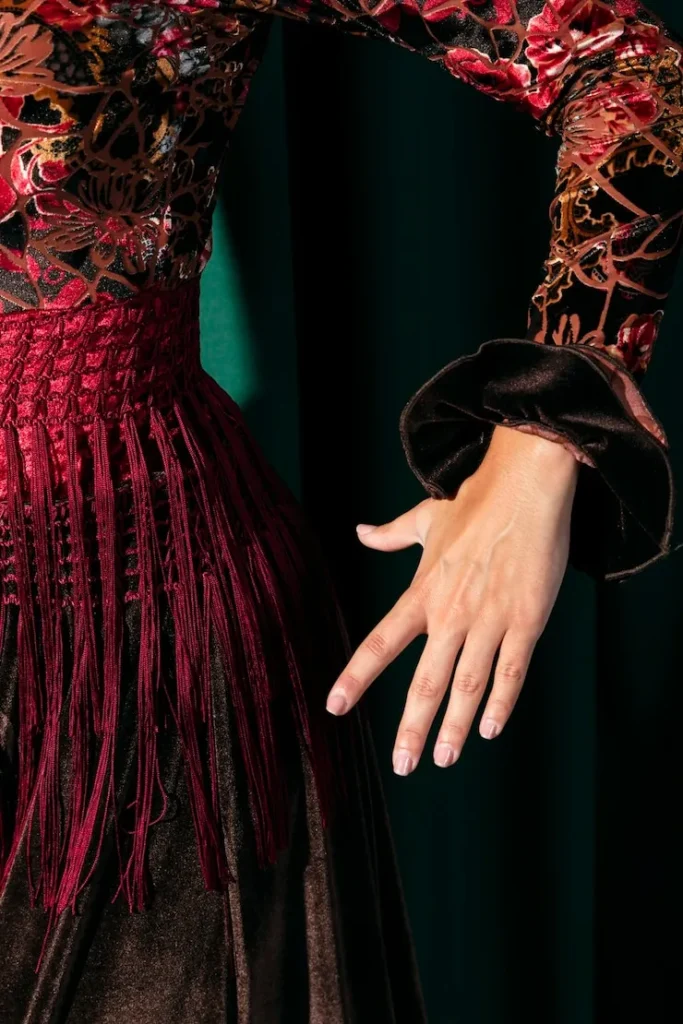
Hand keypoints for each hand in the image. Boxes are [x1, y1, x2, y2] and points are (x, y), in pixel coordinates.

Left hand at [325, 424, 580, 774]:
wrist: (527, 488)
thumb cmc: (475, 503)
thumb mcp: (425, 519)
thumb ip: (390, 535)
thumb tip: (360, 532)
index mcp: (422, 592)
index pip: (380, 642)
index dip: (356, 677)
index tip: (334, 706)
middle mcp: (450, 613)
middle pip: (425, 680)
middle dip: (411, 727)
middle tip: (403, 765)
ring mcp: (489, 620)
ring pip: (468, 686)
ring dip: (454, 727)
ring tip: (442, 759)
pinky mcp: (526, 621)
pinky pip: (512, 671)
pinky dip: (501, 704)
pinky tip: (491, 730)